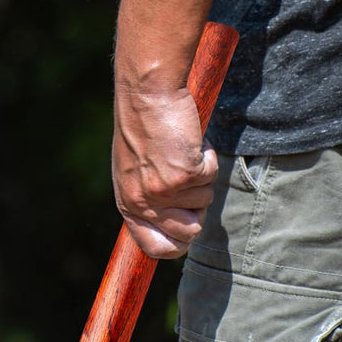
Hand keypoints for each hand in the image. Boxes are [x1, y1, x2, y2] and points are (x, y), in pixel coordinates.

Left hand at [112, 83, 218, 258]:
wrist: (146, 94)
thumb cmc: (143, 126)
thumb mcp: (135, 170)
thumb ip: (149, 199)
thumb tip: (177, 228)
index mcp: (129, 203)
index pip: (154, 247)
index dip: (177, 243)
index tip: (187, 229)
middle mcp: (144, 203)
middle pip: (190, 232)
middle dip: (197, 205)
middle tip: (188, 177)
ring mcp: (164, 191)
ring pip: (206, 200)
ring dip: (201, 174)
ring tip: (181, 149)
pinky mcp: (185, 174)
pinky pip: (212, 174)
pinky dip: (207, 155)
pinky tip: (189, 139)